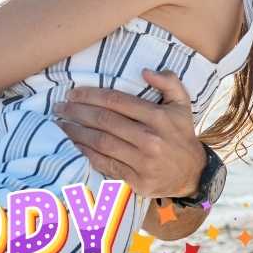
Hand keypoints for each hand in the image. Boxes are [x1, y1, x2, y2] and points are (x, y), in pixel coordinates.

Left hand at [53, 69, 206, 197]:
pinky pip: (105, 164)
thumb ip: (169, 82)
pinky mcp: (137, 180)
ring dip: (76, 132)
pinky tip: (74, 144)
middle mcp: (150, 139)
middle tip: (59, 107)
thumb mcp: (182, 104)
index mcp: (158, 117)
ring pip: (101, 143)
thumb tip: (145, 72)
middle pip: (104, 121)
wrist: (192, 173)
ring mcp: (143, 162)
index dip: (91, 96)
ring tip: (61, 124)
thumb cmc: (180, 134)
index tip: (73, 93)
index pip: (117, 101)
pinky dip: (86, 153)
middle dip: (77, 112)